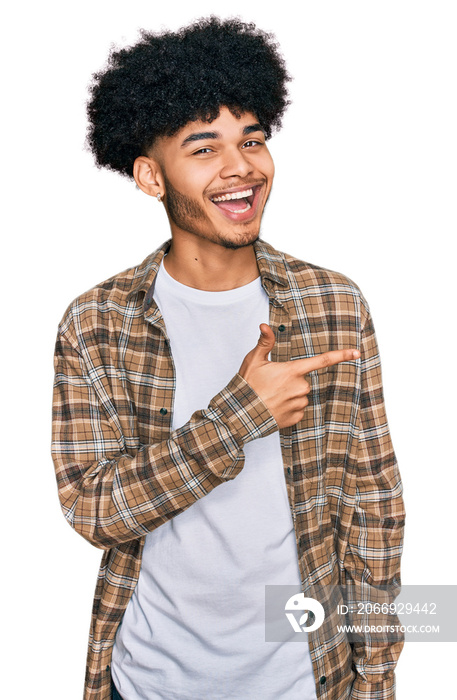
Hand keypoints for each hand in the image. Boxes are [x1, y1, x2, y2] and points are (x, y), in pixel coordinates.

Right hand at [239, 324, 359, 428]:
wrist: (241, 414)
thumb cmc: (247, 386)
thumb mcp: (254, 360)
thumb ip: (265, 342)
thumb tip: (265, 325)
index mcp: (292, 371)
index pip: (322, 361)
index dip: (341, 355)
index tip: (356, 353)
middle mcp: (300, 387)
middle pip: (304, 380)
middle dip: (292, 381)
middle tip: (272, 384)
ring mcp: (299, 404)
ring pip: (301, 396)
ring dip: (290, 395)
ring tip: (271, 397)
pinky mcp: (296, 418)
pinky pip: (298, 410)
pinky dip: (288, 408)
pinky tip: (274, 407)